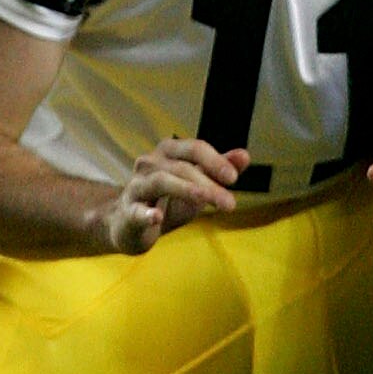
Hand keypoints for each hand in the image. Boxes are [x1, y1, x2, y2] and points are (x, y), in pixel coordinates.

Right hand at [102, 139, 247, 252]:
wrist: (130, 226)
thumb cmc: (168, 201)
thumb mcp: (198, 185)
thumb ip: (220, 169)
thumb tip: (245, 156)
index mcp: (169, 151)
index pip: (195, 148)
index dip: (215, 160)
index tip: (234, 178)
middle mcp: (150, 163)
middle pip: (182, 166)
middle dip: (208, 183)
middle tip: (230, 203)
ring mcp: (136, 186)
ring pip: (161, 181)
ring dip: (187, 190)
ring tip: (206, 199)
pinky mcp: (126, 212)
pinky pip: (135, 211)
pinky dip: (146, 214)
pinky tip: (156, 218)